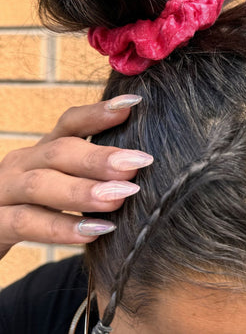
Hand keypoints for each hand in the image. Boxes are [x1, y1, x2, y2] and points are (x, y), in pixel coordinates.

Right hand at [0, 95, 152, 259]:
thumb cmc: (38, 205)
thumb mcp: (63, 181)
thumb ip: (93, 171)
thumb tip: (143, 163)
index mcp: (44, 150)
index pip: (70, 122)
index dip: (99, 112)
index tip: (134, 103)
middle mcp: (22, 163)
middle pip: (60, 152)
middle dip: (100, 157)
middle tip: (138, 163)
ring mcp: (4, 191)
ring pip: (41, 185)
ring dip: (83, 191)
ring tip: (121, 196)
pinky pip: (26, 223)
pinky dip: (61, 227)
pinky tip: (95, 231)